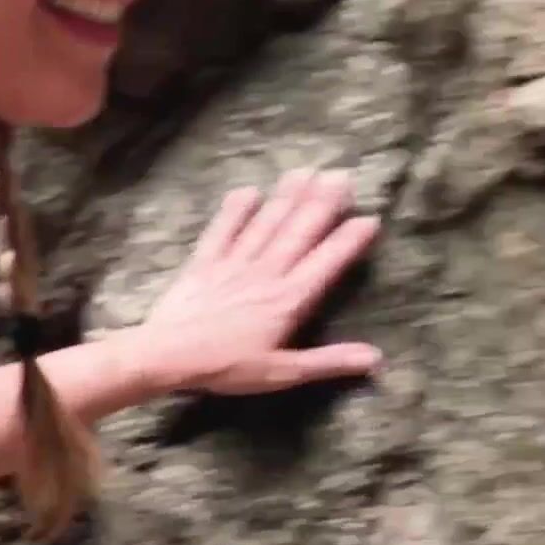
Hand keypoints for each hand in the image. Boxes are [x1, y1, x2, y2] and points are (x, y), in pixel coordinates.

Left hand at [134, 169, 384, 394]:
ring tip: (305, 172)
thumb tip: (376, 358)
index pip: (326, 263)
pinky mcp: (203, 262)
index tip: (369, 218)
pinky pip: (222, 230)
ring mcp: (233, 264)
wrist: (167, 357)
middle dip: (322, 203)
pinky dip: (235, 210)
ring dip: (286, 197)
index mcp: (288, 300)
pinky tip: (248, 190)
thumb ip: (328, 361)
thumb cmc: (226, 368)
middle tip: (342, 175)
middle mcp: (265, 274)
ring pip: (265, 224)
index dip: (348, 241)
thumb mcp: (282, 373)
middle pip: (298, 232)